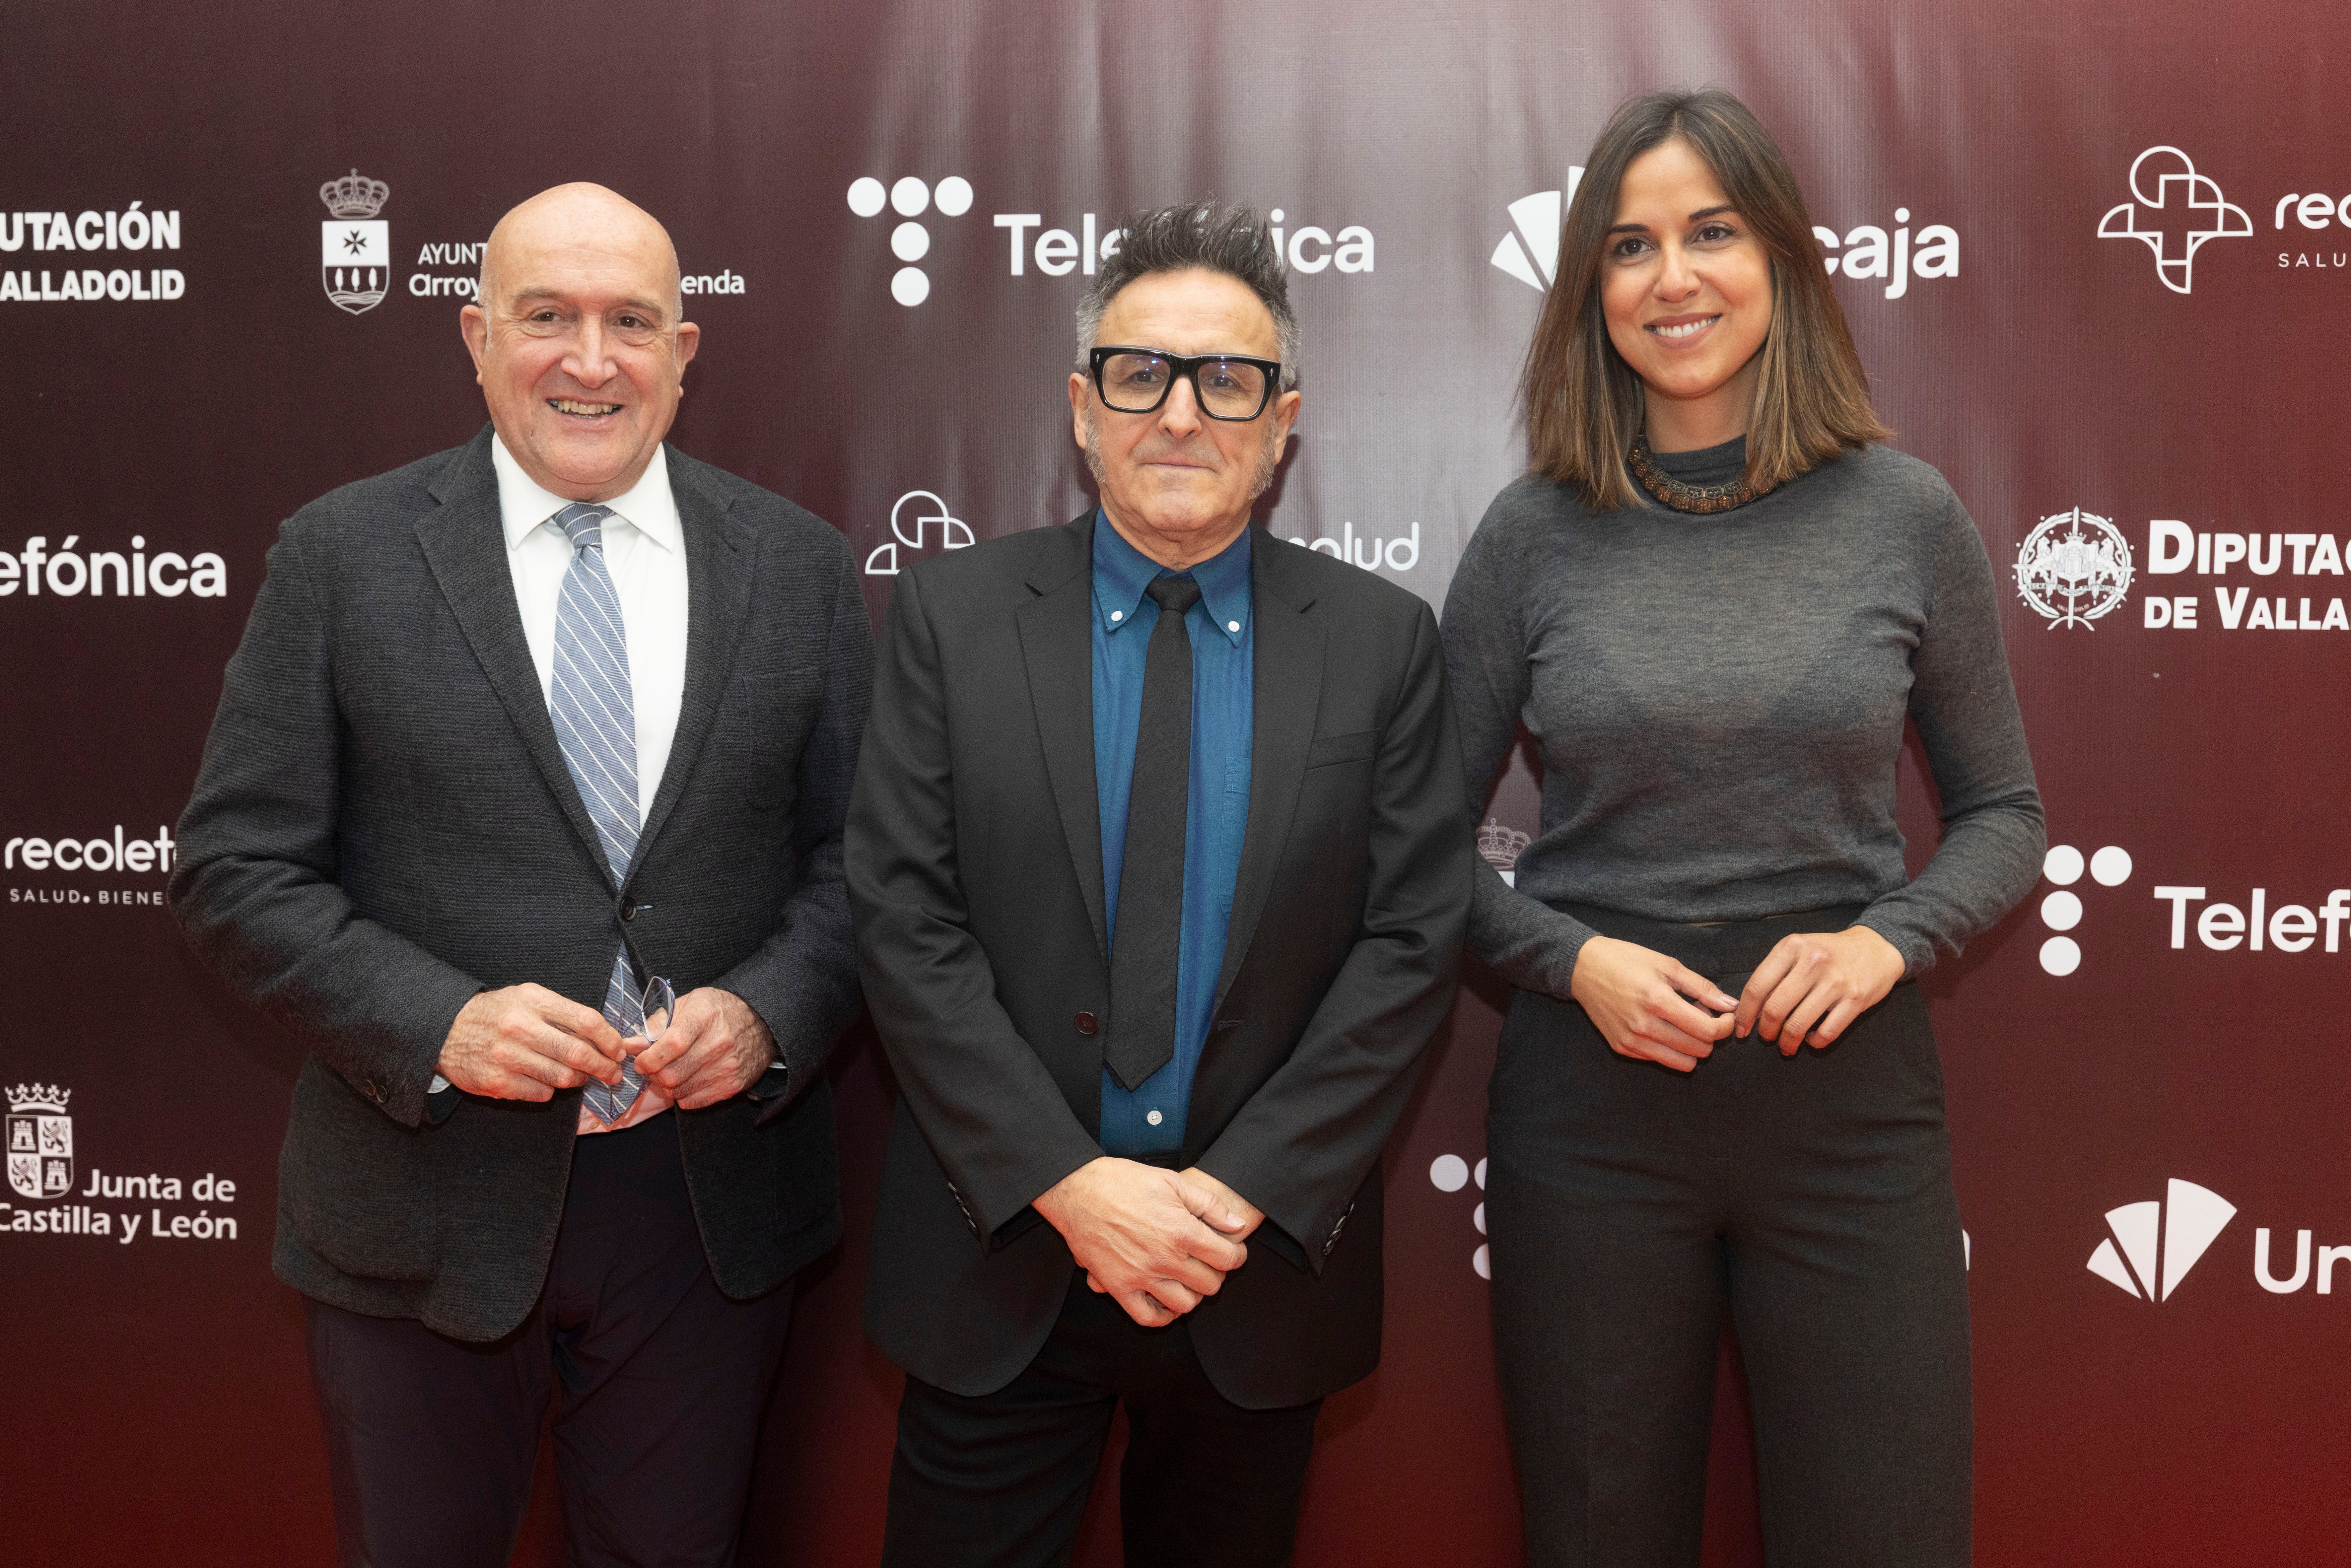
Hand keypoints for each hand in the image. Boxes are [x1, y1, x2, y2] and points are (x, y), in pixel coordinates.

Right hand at [437, 983, 627, 1101]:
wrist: (447, 1031)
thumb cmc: (497, 1013)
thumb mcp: (528, 998)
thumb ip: (562, 1013)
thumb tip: (603, 1036)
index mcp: (533, 1000)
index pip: (586, 1020)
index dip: (610, 1039)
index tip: (619, 1050)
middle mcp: (520, 1027)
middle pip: (578, 1053)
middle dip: (604, 1067)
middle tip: (614, 1073)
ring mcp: (507, 1057)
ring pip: (563, 1077)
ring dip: (579, 1080)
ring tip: (582, 1077)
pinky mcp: (497, 1083)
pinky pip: (541, 1093)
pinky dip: (550, 1089)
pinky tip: (546, 1081)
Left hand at [628, 987, 775, 1109]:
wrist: (761, 1023)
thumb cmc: (718, 1011)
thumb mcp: (688, 1005)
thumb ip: (657, 1025)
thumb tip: (629, 1046)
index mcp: (704, 1016)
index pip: (671, 1044)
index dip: (649, 1058)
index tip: (641, 1061)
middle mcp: (719, 1042)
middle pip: (671, 1073)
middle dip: (653, 1075)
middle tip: (653, 1068)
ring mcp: (727, 1066)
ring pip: (679, 1090)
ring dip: (666, 1086)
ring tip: (669, 1073)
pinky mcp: (732, 1085)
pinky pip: (693, 1102)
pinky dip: (682, 1096)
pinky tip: (686, 1081)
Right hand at [1081, 1167, 1264, 1299]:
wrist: (1077, 1189)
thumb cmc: (1123, 1181)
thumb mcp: (1173, 1181)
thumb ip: (1210, 1205)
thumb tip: (1236, 1225)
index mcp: (1181, 1231)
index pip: (1227, 1259)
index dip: (1237, 1256)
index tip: (1234, 1252)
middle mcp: (1164, 1259)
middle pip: (1210, 1284)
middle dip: (1217, 1274)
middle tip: (1210, 1263)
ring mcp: (1140, 1276)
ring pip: (1184, 1304)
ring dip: (1193, 1294)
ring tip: (1189, 1280)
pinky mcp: (1117, 1286)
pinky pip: (1147, 1316)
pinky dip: (1163, 1315)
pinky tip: (1167, 1302)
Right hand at [1567, 935, 1737, 1072]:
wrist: (1582, 968)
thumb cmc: (1626, 960)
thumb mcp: (1667, 964)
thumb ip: (1701, 987)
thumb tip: (1731, 1005)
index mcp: (1658, 1000)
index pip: (1707, 1030)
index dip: (1725, 1026)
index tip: (1725, 1016)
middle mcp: (1644, 1026)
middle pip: (1699, 1050)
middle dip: (1709, 1036)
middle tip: (1701, 1015)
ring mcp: (1631, 1041)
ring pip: (1683, 1064)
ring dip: (1692, 1047)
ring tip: (1683, 1025)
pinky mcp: (1622, 1048)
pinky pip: (1660, 1060)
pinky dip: (1669, 1048)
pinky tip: (1662, 1027)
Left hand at [1733, 926, 1905, 1053]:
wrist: (1876, 947)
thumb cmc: (1829, 952)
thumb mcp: (1799, 949)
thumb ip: (1775, 972)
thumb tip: (1750, 1007)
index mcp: (1792, 947)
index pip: (1757, 986)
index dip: (1745, 1013)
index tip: (1741, 1028)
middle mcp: (1812, 962)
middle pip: (1775, 1008)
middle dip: (1765, 1031)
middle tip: (1766, 1038)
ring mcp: (1835, 981)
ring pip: (1799, 1024)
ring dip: (1787, 1042)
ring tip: (1786, 1046)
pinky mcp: (1855, 999)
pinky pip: (1827, 1032)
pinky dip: (1815, 1042)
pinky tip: (1812, 1040)